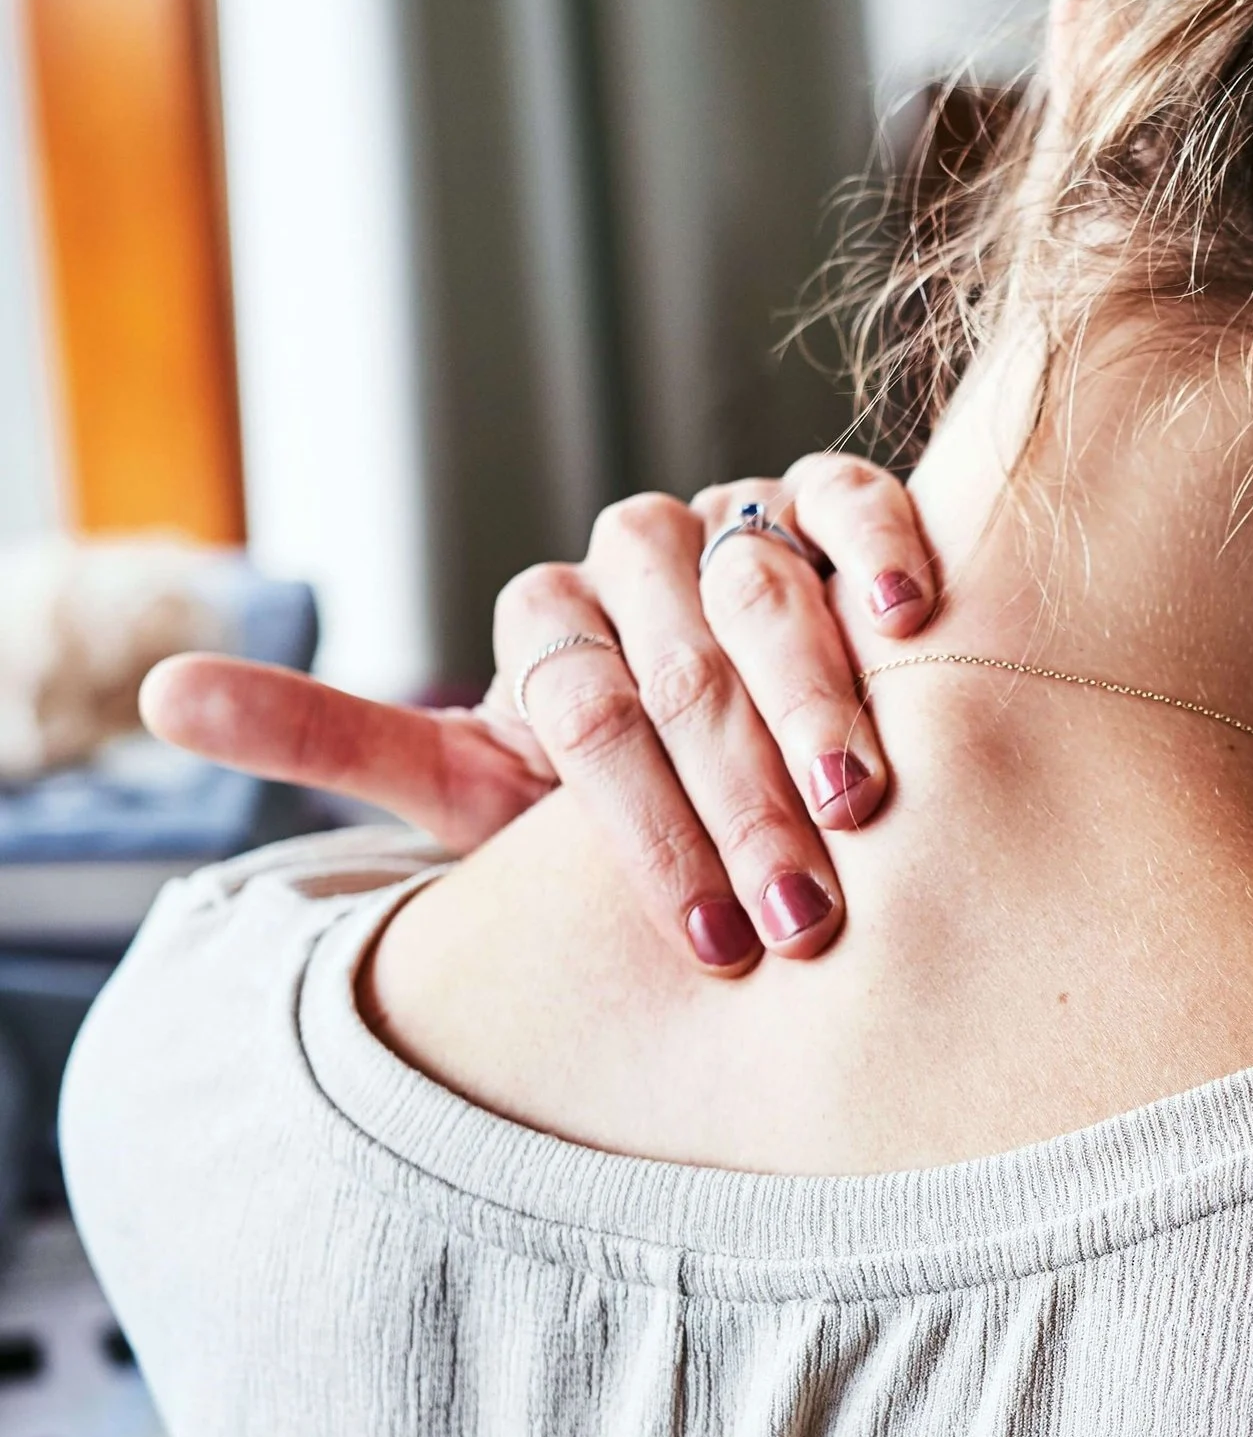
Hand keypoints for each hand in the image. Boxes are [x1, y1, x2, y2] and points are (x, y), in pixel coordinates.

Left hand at [137, 454, 937, 974]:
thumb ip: (338, 743)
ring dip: (816, 698)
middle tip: (798, 912)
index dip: (642, 830)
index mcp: (543, 625)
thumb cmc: (606, 806)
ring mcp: (729, 522)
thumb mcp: (470, 790)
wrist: (749, 756)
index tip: (705, 941)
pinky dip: (881, 548)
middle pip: (677, 663)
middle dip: (742, 799)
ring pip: (759, 584)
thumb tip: (155, 695)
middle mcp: (629, 559)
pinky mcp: (823, 499)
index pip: (580, 711)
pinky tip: (913, 621)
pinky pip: (849, 495)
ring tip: (863, 799)